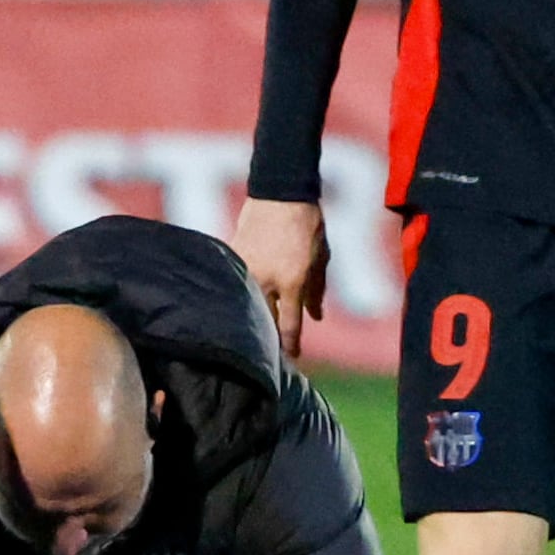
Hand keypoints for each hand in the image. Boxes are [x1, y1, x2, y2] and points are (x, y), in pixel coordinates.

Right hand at [227, 195, 323, 362]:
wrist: (280, 194)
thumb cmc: (308, 225)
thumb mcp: (321, 259)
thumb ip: (317, 290)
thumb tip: (316, 316)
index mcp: (292, 281)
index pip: (288, 324)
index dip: (290, 345)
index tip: (291, 360)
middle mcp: (266, 280)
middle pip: (263, 319)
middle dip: (267, 338)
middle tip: (270, 354)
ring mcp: (246, 269)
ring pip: (245, 303)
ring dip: (250, 318)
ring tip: (250, 333)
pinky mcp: (232, 257)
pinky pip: (235, 283)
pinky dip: (239, 295)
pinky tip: (235, 303)